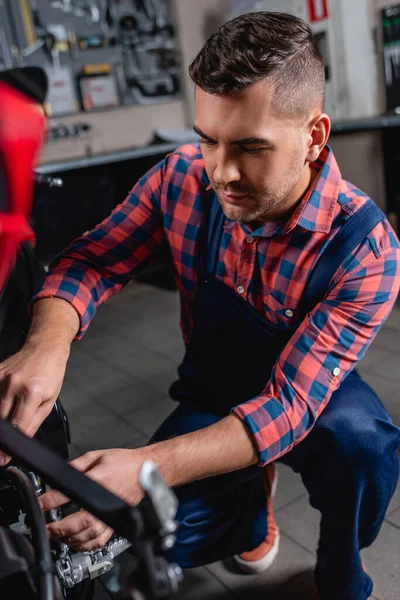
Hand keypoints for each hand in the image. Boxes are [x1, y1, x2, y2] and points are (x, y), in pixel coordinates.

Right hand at [0, 340, 68, 464]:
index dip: (11, 445)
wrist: (44, 348)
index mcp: (32, 393)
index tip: (5, 457)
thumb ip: (34, 422)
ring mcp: (0, 379)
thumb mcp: (50, 400)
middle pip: (1, 421)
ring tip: (3, 434)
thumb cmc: (50, 373)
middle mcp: (13, 385)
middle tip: (1, 454)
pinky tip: (2, 413)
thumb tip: (23, 440)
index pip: (17, 426)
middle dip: (1, 440)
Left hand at [39, 448, 148, 551]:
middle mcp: (106, 500)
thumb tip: (60, 475)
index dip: (52, 500)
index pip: (71, 492)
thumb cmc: (124, 463)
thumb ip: (78, 465)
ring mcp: (112, 514)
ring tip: (58, 535)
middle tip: (47, 527)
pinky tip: (76, 541)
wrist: (146, 470)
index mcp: (100, 479)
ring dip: (70, 539)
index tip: (42, 503)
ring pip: (89, 536)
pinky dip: (86, 546)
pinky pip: (100, 541)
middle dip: (59, 528)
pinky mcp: (115, 522)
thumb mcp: (97, 455)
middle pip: (80, 522)